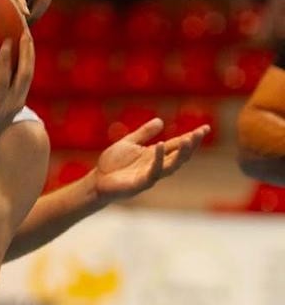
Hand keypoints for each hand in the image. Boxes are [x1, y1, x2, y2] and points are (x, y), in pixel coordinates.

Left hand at [0, 32, 34, 139]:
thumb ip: (0, 89)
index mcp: (17, 100)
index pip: (28, 73)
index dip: (29, 55)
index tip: (27, 36)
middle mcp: (12, 103)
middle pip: (24, 75)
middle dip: (25, 54)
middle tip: (23, 35)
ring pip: (5, 82)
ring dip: (6, 62)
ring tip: (4, 44)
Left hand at [93, 118, 208, 201]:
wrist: (97, 181)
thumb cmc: (113, 164)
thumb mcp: (128, 143)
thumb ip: (144, 133)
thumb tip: (161, 121)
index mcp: (154, 155)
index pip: (176, 145)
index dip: (191, 137)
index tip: (206, 128)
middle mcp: (156, 166)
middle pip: (179, 156)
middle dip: (191, 145)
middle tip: (201, 132)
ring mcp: (150, 175)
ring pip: (171, 165)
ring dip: (181, 154)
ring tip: (188, 139)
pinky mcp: (140, 183)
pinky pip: (153, 172)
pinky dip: (157, 159)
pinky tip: (159, 145)